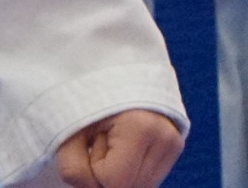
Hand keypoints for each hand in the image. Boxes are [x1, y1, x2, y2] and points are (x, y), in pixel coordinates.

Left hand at [54, 108, 181, 187]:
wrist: (111, 70)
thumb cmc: (88, 99)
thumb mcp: (70, 131)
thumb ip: (74, 169)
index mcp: (140, 127)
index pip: (115, 183)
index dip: (96, 172)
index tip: (93, 141)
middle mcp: (165, 137)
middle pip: (132, 187)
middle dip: (110, 176)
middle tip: (103, 140)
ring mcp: (174, 141)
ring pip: (143, 186)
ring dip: (123, 175)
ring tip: (116, 141)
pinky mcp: (176, 145)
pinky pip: (151, 176)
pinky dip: (134, 170)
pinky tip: (127, 147)